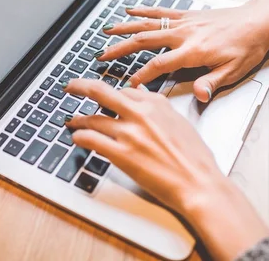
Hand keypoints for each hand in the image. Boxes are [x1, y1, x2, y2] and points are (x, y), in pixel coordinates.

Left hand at [64, 79, 268, 259]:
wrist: (199, 183)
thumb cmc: (195, 158)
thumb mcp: (180, 123)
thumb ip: (159, 109)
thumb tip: (143, 99)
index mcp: (157, 103)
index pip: (125, 90)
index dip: (111, 93)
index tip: (103, 94)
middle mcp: (141, 113)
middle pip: (100, 91)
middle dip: (80, 86)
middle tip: (70, 87)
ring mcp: (130, 133)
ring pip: (92, 118)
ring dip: (78, 120)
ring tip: (72, 122)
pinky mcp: (122, 154)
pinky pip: (91, 140)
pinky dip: (80, 137)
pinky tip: (77, 139)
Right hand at [98, 0, 268, 102]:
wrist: (260, 20)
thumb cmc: (250, 45)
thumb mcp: (235, 71)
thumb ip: (213, 82)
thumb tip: (199, 95)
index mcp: (194, 51)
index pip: (159, 65)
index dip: (141, 76)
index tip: (128, 85)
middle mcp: (185, 34)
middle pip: (144, 42)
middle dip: (120, 49)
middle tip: (102, 56)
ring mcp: (184, 22)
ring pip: (148, 25)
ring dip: (125, 28)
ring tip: (106, 31)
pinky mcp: (188, 14)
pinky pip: (161, 12)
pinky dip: (143, 10)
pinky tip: (130, 10)